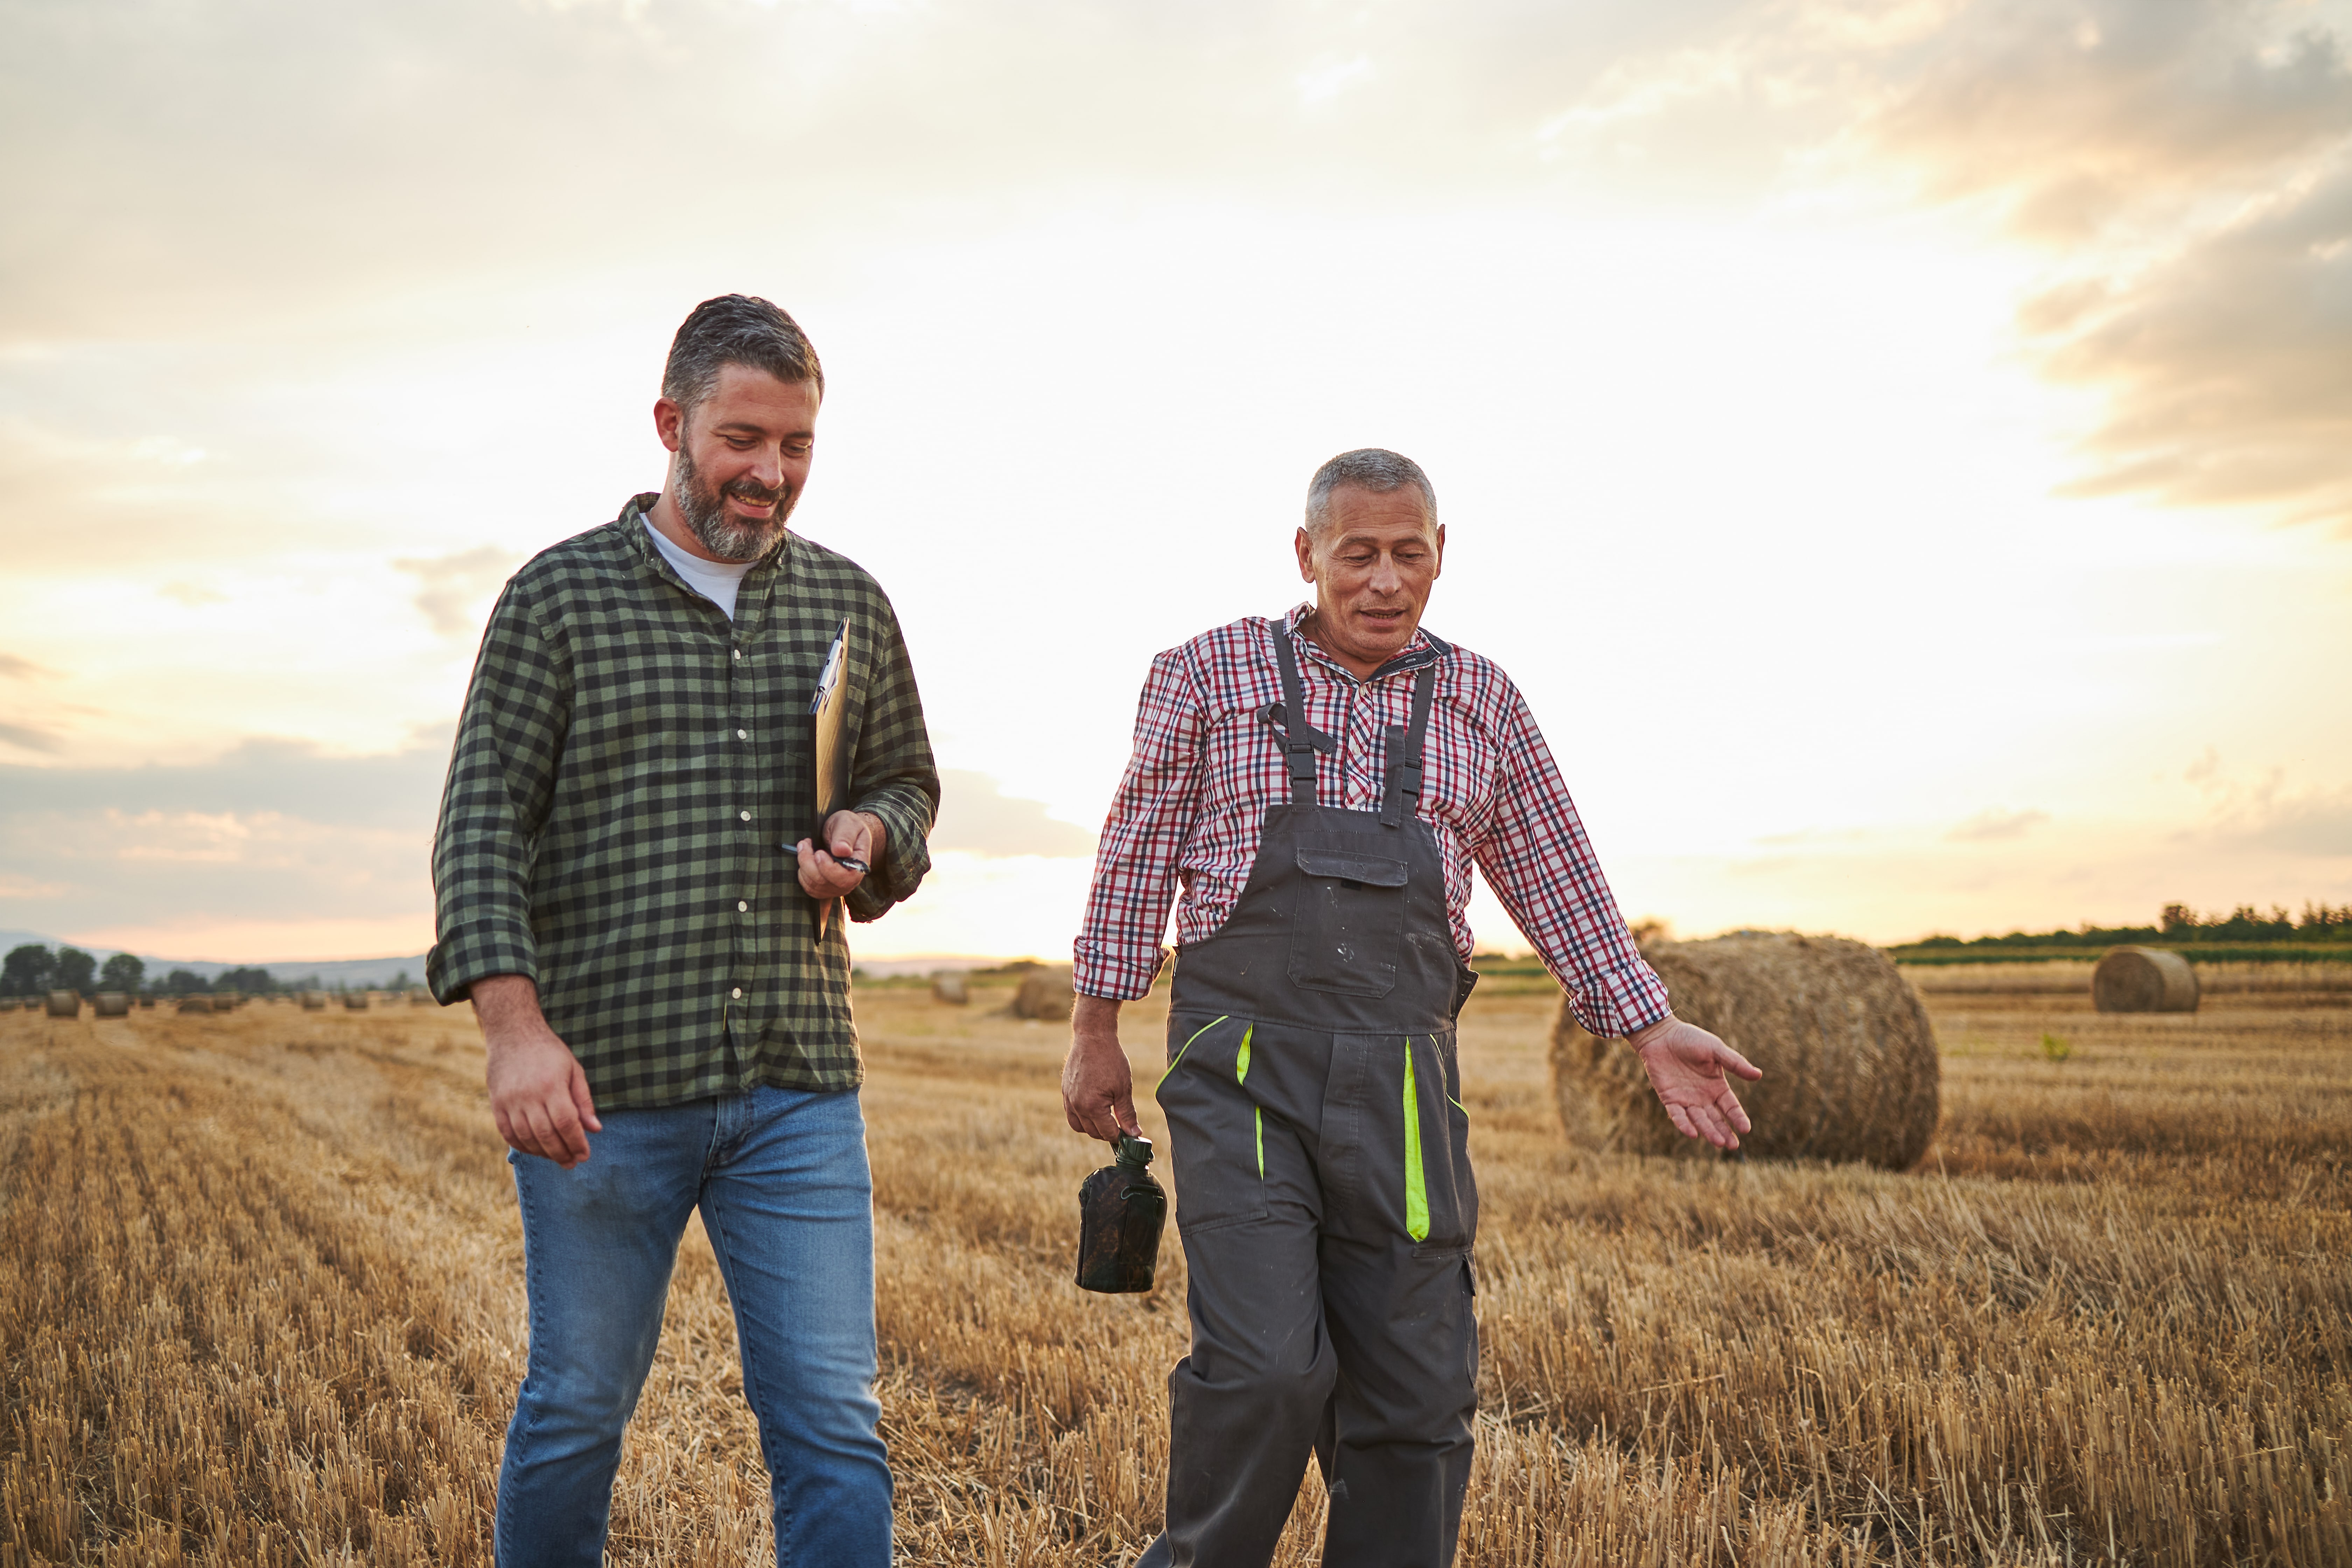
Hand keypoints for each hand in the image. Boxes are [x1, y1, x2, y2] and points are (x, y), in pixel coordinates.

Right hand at [474, 974, 602, 1168]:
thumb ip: (583, 1101)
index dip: (576, 1142)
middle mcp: (528, 1095)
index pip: (566, 1123)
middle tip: (572, 1163)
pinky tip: (535, 1150)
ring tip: (557, 1157)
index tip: (584, 1155)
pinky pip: (508, 1133)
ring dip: (543, 1153)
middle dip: (561, 1153)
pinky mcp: (496, 1104)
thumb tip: (595, 1129)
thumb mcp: (573, 1070)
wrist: (513, 1034)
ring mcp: (509, 1101)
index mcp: (551, 1085)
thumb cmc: (549, 1052)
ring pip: (526, 1137)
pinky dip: (522, 1146)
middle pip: (546, 1134)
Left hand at [797, 809, 883, 898]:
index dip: (828, 868)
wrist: (845, 832)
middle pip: (825, 882)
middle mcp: (850, 880)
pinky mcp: (826, 889)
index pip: (845, 877)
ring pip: (814, 886)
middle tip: (805, 844)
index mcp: (859, 865)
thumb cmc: (848, 826)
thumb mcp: (848, 823)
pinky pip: (810, 888)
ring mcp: (838, 887)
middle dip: (808, 863)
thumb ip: (845, 836)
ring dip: (804, 866)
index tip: (818, 852)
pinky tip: (807, 860)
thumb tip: (841, 850)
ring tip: (805, 847)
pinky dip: (803, 874)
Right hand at [1062, 994, 1140, 1143]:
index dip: (1120, 1135)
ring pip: (1078, 1126)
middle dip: (1107, 1132)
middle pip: (1093, 1132)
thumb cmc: (1110, 1060)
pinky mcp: (1065, 1092)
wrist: (1093, 1037)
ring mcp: (1068, 1099)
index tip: (1129, 1132)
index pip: (1107, 1132)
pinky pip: (1071, 1114)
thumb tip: (1134, 1133)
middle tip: (1121, 1125)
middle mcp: (1076, 1106)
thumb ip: (1127, 1113)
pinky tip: (1094, 1109)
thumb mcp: (1124, 1087)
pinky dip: (1082, 1117)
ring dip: (1093, 1127)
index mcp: (1092, 1106)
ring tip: (1107, 1119)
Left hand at [1629, 1016, 1761, 1149]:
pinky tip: (1692, 1133)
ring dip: (1708, 1131)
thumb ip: (1735, 1063)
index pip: (1730, 1107)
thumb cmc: (1690, 1039)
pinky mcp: (1669, 1099)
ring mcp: (1686, 1099)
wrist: (1661, 1034)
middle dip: (1725, 1132)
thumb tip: (1758, 1075)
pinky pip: (1677, 1115)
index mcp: (1717, 1086)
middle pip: (1716, 1119)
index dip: (1738, 1118)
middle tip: (1733, 1146)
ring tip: (1718, 1143)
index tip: (1746, 1129)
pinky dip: (1683, 1124)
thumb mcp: (1715, 1049)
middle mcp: (1703, 1097)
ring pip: (1699, 1120)